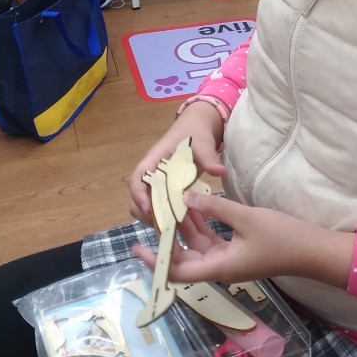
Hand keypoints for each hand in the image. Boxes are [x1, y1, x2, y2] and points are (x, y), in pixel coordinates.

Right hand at [128, 103, 226, 225]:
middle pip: (137, 197)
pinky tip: (185, 223)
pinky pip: (161, 206)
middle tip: (164, 226)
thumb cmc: (194, 132)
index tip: (148, 209)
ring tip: (175, 228)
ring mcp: (158, 183)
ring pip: (146, 205)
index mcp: (154, 159)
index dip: (138, 194)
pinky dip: (169, 216)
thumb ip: (208, 157)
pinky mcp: (167, 190)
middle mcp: (152, 174)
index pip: (138, 177)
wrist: (196, 128)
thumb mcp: (202, 142)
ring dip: (156, 218)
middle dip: (146, 213)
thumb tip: (219, 171)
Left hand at [133, 191, 353, 286]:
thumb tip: (185, 197)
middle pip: (184, 259)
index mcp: (219, 267)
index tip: (139, 246)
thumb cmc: (282, 237)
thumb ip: (215, 208)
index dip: (157, 261)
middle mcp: (220, 268)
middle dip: (168, 239)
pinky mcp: (238, 251)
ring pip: (197, 247)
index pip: (178, 272)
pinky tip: (194, 206)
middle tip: (153, 217)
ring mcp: (229, 260)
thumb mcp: (246, 218)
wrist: (312, 250)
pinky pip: (211, 240)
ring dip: (184, 229)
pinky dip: (200, 226)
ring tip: (168, 207)